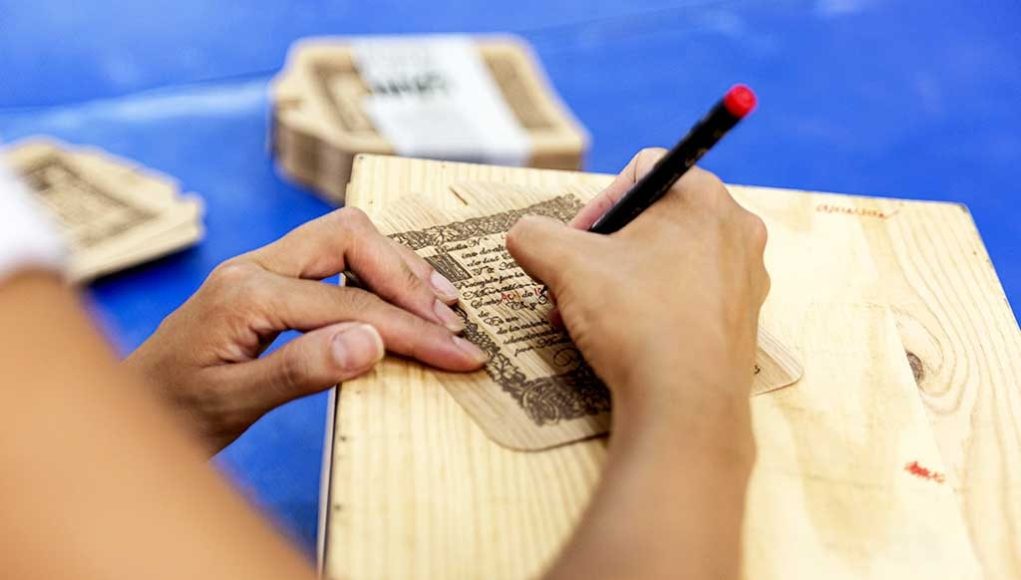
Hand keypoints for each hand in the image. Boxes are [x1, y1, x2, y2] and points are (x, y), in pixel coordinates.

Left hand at [125, 208, 486, 451]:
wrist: (130, 413)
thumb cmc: (172, 414)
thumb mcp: (233, 404)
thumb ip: (300, 370)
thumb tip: (372, 341)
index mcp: (245, 294)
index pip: (350, 303)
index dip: (412, 329)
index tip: (460, 354)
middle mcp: (252, 267)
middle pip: (348, 235)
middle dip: (407, 276)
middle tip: (450, 321)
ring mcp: (258, 268)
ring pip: (343, 237)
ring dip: (396, 268)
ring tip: (440, 305)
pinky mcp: (265, 280)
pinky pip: (332, 257)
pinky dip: (374, 273)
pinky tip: (398, 299)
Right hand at [506, 148, 768, 426]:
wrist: (685, 402)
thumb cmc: (637, 321)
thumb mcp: (566, 265)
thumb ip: (535, 235)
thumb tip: (523, 233)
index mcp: (701, 196)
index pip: (639, 173)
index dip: (596, 205)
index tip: (573, 244)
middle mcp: (736, 228)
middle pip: (655, 219)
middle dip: (606, 250)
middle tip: (576, 282)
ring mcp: (745, 276)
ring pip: (671, 260)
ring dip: (625, 280)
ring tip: (593, 315)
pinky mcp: (744, 318)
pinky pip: (690, 297)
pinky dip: (654, 307)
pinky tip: (627, 337)